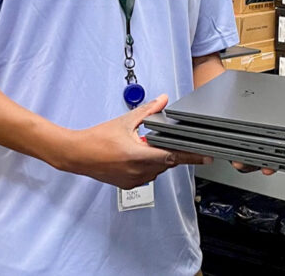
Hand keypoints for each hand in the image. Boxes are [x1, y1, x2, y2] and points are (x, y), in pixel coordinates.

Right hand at [48, 95, 210, 188]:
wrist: (77, 155)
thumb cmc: (98, 139)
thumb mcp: (125, 121)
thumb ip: (148, 111)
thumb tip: (163, 100)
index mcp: (139, 156)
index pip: (173, 157)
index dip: (191, 156)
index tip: (206, 156)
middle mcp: (139, 171)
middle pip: (166, 163)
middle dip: (169, 151)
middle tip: (168, 141)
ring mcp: (134, 180)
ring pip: (157, 169)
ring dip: (158, 158)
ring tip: (145, 145)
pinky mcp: (129, 184)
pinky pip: (147, 174)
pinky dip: (148, 165)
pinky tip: (138, 154)